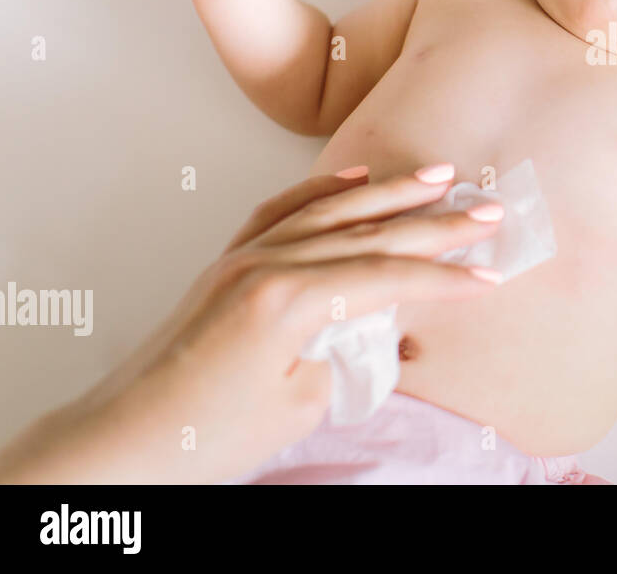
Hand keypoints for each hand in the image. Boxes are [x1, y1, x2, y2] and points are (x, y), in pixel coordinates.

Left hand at [0, 164, 503, 483]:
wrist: (126, 440)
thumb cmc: (207, 435)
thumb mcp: (300, 403)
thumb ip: (346, 352)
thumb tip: (373, 326)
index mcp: (290, 300)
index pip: (388, 278)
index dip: (445, 278)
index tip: (490, 276)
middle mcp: (269, 264)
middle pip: (371, 234)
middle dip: (437, 224)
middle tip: (488, 210)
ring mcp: (246, 257)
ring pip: (333, 210)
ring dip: (390, 192)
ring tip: (437, 176)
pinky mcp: (230, 262)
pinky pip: (283, 210)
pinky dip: (323, 189)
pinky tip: (355, 179)